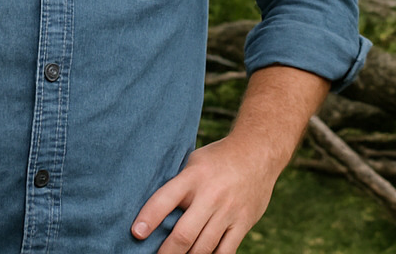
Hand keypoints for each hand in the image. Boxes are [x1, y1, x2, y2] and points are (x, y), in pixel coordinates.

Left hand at [131, 133, 281, 253]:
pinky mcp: (243, 223)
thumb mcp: (194, 162)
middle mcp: (211, 195)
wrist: (258, 152)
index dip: (149, 217)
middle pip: (184, 234)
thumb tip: (152, 213)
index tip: (136, 233)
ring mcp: (229, 211)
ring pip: (203, 248)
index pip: (166, 199)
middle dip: (166, 252)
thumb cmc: (217, 159)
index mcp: (193, 176)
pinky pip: (225, 252)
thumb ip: (177, 186)